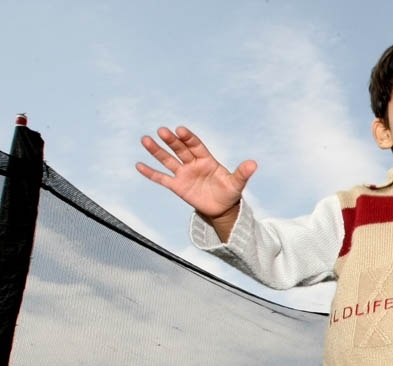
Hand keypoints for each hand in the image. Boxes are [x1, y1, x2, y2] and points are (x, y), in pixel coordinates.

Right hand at [136, 126, 255, 233]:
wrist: (222, 208)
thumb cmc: (229, 192)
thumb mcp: (237, 184)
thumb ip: (242, 173)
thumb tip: (254, 164)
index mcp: (207, 160)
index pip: (196, 146)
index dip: (188, 138)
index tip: (180, 130)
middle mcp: (192, 164)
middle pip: (180, 150)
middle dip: (171, 141)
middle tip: (162, 131)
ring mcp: (183, 174)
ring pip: (168, 160)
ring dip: (157, 151)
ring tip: (145, 140)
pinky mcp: (177, 186)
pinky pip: (162, 178)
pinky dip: (151, 173)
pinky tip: (139, 165)